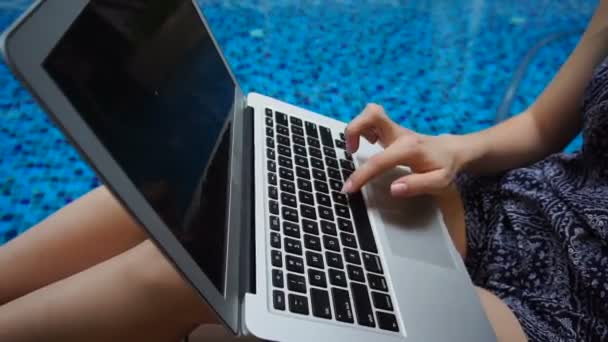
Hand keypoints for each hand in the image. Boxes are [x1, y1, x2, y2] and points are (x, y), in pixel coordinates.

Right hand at [342, 104, 464, 196]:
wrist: (452, 150)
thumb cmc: (444, 167)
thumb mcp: (438, 182)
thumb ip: (416, 185)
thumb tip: (394, 188)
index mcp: (409, 149)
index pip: (379, 161)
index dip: (361, 175)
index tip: (348, 188)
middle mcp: (400, 134)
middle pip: (372, 114)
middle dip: (354, 129)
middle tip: (351, 151)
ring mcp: (395, 129)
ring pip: (371, 112)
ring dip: (357, 127)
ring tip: (356, 148)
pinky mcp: (391, 128)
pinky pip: (372, 119)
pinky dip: (363, 128)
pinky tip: (367, 142)